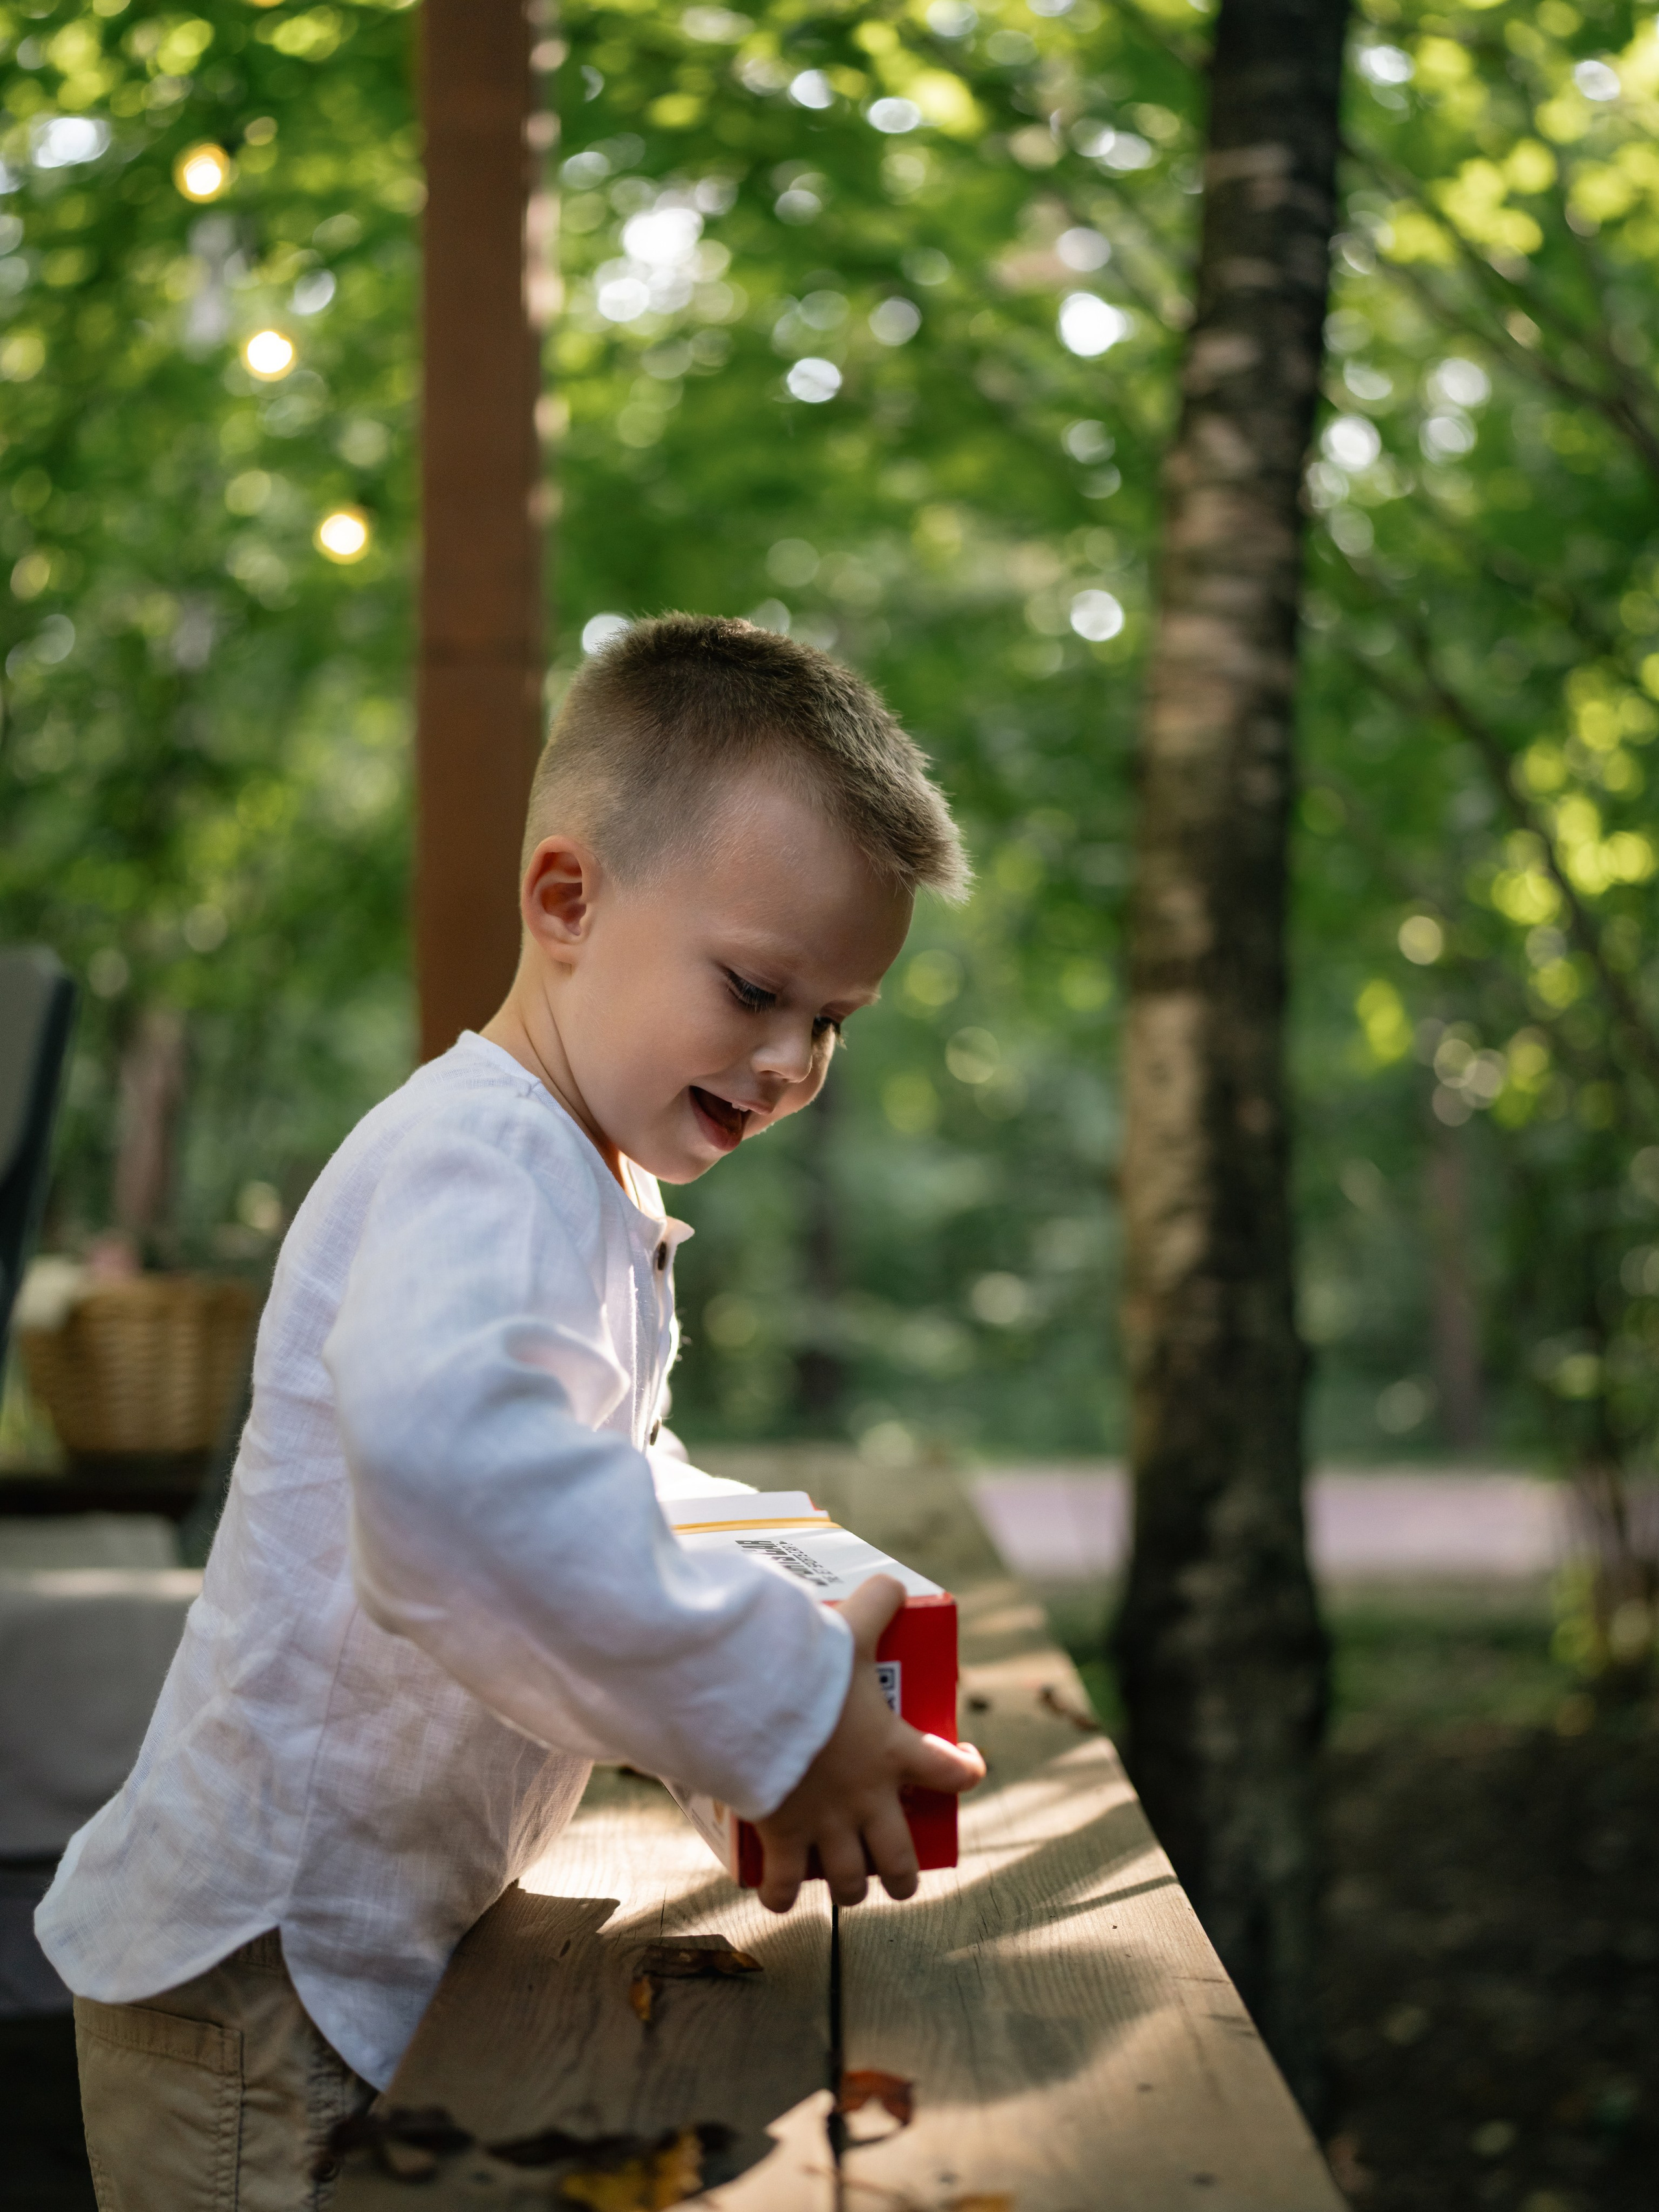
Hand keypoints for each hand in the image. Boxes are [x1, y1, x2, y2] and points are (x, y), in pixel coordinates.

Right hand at [751, 1574, 984, 1913]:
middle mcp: (866, 1798)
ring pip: (849, 1881)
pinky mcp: (781, 1836)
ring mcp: (825, 1824)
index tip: (969, 1766)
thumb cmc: (807, 1669)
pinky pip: (782, 1885)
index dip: (966, 1771)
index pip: (951, 1771)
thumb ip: (876, 1603)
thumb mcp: (850, 1628)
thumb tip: (894, 1581)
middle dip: (903, 1874)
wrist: (754, 1705)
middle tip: (901, 1872)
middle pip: (900, 1859)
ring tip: (849, 1884)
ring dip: (851, 1886)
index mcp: (893, 1751)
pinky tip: (778, 1896)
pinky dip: (779, 1895)